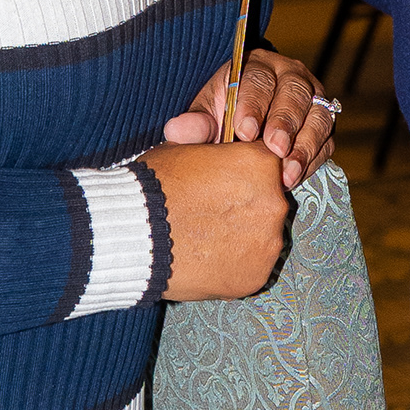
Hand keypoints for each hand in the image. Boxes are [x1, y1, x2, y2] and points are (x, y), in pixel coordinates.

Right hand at [143, 141, 290, 301]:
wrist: (133, 234)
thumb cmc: (155, 186)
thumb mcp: (185, 146)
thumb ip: (212, 140)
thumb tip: (217, 134)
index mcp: (262, 164)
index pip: (267, 166)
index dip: (244, 175)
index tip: (225, 184)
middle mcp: (275, 203)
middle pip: (269, 202)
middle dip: (246, 206)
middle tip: (211, 213)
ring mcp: (268, 243)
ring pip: (263, 236)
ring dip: (242, 237)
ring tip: (206, 238)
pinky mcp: (256, 276)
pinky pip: (252, 266)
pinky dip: (234, 264)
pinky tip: (207, 258)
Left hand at [160, 49, 338, 188]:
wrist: (243, 131)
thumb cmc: (222, 117)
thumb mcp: (205, 115)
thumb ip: (194, 123)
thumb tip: (176, 129)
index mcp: (257, 66)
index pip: (259, 79)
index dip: (253, 104)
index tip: (244, 131)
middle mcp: (290, 77)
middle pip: (294, 93)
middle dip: (285, 122)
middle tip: (274, 148)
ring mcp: (312, 100)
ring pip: (318, 115)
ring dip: (305, 144)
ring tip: (288, 172)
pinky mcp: (323, 125)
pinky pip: (326, 139)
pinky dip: (314, 158)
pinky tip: (297, 175)